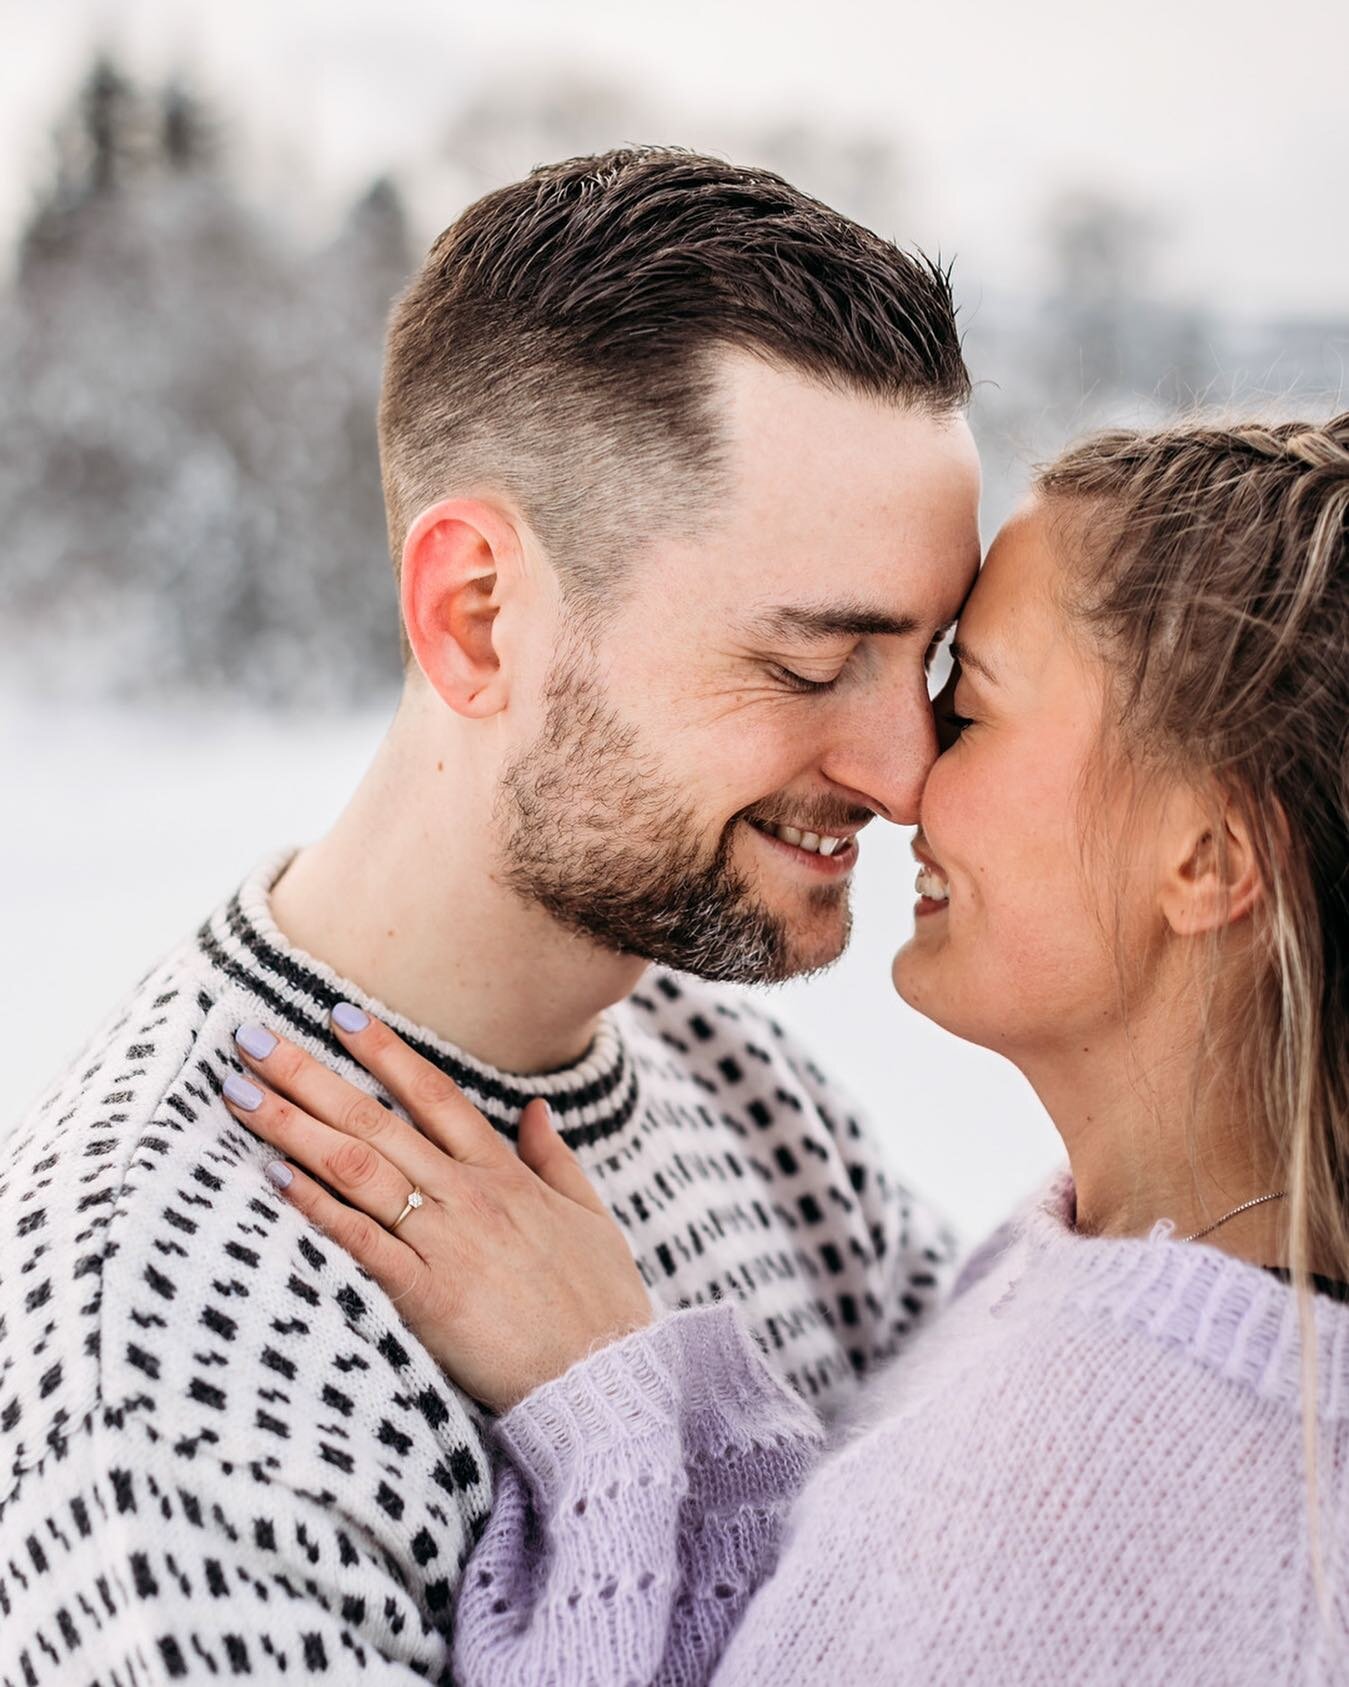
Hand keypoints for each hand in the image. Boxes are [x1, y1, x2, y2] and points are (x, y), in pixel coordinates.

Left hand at [221, 1006, 653, 1413]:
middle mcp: (468, 1194)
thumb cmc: (601, 1303)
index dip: (385, 1052)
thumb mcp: (590, 1216)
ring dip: (293, 1125)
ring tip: (240, 1092)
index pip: (434, 1095)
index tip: (338, 1015)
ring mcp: (446, 1240)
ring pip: (357, 1167)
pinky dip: (316, 1206)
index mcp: (504, 1173)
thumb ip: (556, 1159)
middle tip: (253, 1038)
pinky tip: (272, 1176)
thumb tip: (536, 1110)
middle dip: (310, 1075)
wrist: (608, 1376)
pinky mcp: (428, 1295)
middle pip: (376, 1119)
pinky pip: (360, 1241)